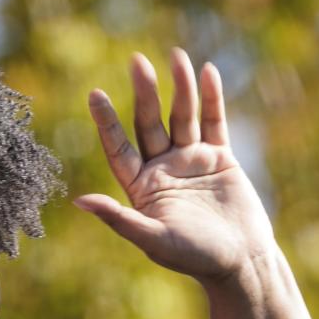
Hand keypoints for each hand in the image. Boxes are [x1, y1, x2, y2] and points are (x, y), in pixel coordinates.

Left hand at [77, 48, 274, 285]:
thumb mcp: (153, 239)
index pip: (119, 148)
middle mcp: (162, 169)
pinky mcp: (220, 158)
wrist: (240, 262)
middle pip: (149, 124)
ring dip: (179, 87)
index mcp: (141, 188)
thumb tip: (79, 202)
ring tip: (177, 56)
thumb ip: (119, 218)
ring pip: (182, 116)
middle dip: (145, 93)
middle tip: (138, 61)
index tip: (95, 93)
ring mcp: (191, 161)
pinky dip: (211, 98)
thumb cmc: (194, 258)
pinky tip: (207, 72)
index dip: (107, 122)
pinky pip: (213, 122)